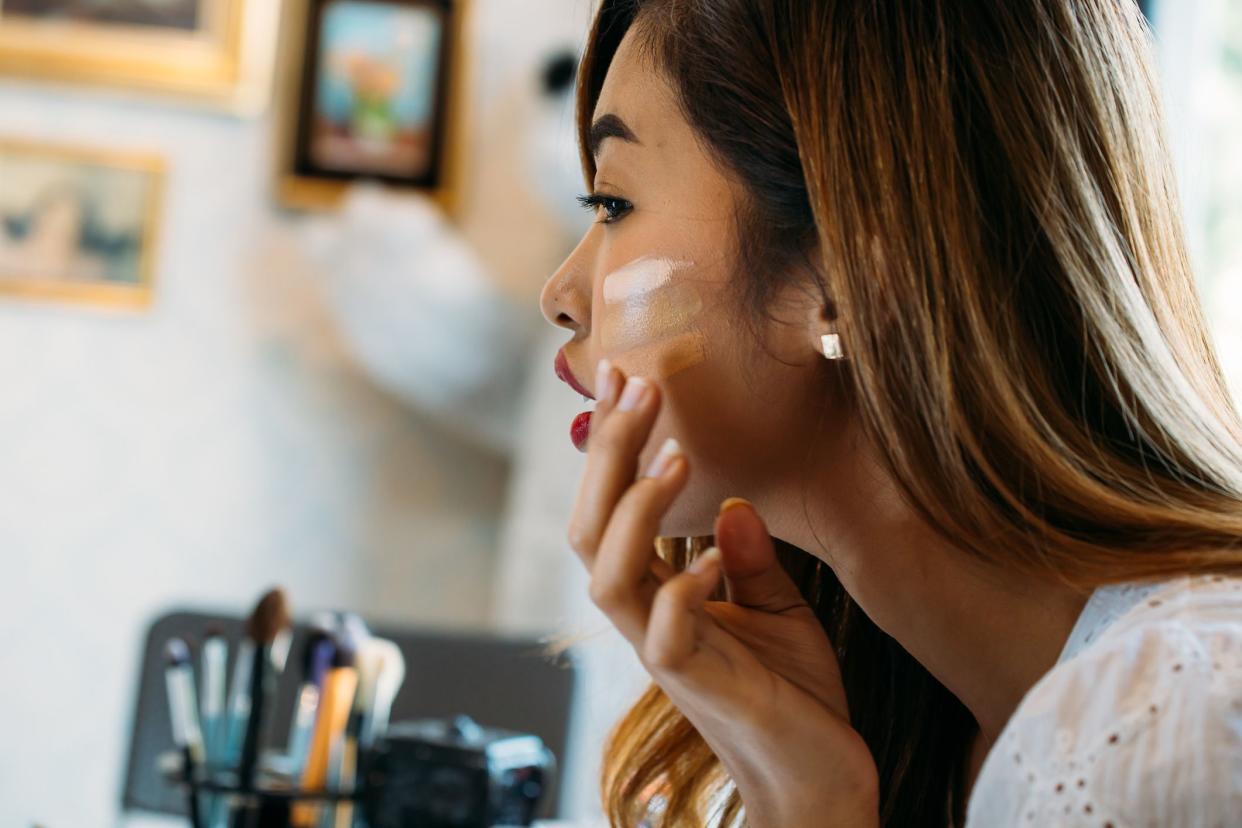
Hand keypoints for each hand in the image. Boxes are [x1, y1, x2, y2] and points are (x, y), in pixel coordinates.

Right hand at [568, 364, 879, 827]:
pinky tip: (715, 547)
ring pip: (607, 576)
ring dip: (636, 509)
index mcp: (658, 594)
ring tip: (675, 453)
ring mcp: (663, 652)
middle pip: (592, 528)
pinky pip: (665, 632)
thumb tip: (736, 503)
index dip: (613, 442)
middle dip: (609, 453)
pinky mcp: (695, 685)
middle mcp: (646, 618)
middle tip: (636, 385)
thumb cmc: (792, 695)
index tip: (621, 376)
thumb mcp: (778, 609)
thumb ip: (750, 560)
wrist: (816, 777)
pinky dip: (682, 586)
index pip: (614, 506)